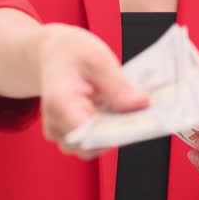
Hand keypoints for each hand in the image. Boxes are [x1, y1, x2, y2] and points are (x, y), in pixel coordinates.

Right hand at [35, 23, 148, 159]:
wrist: (54, 53)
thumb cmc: (72, 52)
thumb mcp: (97, 57)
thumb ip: (117, 84)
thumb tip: (141, 105)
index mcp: (59, 102)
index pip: (84, 132)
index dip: (113, 133)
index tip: (138, 125)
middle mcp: (55, 123)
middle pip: (90, 145)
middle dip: (119, 134)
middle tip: (144, 117)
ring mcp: (61, 132)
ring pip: (93, 147)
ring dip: (115, 133)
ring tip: (134, 114)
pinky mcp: (72, 134)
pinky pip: (94, 141)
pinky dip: (110, 131)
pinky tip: (123, 115)